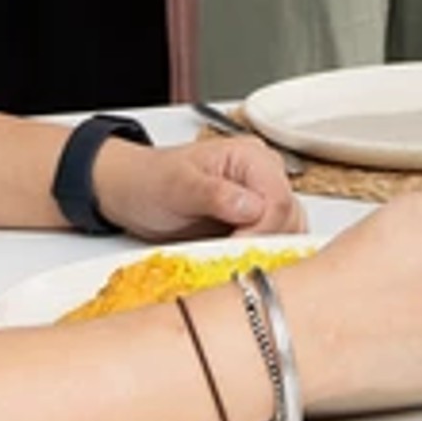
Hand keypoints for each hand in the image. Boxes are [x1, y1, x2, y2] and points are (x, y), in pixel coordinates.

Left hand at [93, 134, 305, 242]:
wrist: (132, 192)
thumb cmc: (150, 181)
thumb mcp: (175, 185)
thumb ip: (214, 194)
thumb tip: (250, 206)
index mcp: (250, 156)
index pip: (278, 200)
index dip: (261, 232)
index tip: (235, 252)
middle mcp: (263, 176)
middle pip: (289, 218)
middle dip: (264, 244)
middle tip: (232, 262)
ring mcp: (262, 200)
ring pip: (288, 234)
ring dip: (265, 253)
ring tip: (233, 263)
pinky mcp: (255, 223)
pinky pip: (273, 244)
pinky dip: (260, 258)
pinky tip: (237, 263)